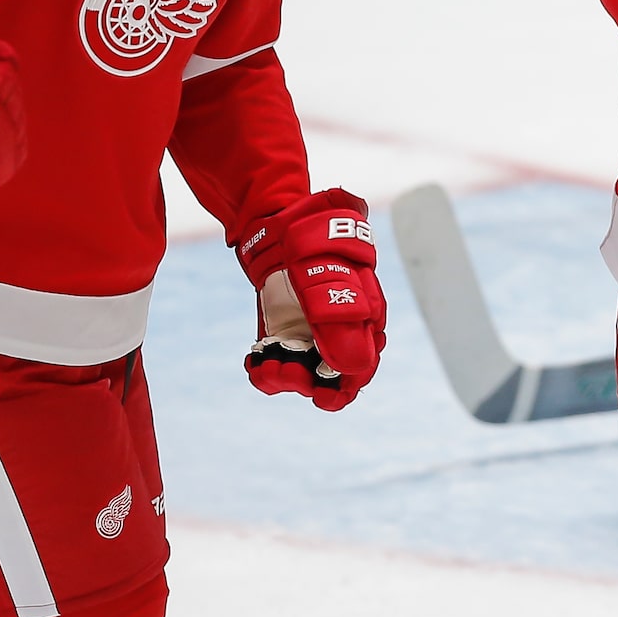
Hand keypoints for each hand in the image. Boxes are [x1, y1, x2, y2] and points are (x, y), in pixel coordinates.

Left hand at [238, 188, 386, 409]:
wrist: (276, 221)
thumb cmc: (309, 240)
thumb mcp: (324, 272)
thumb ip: (339, 317)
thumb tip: (353, 366)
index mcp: (364, 316)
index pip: (363, 365)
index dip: (347, 386)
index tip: (325, 395)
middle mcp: (341, 330)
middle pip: (333, 377)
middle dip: (310, 383)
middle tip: (287, 371)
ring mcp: (312, 334)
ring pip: (304, 374)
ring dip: (284, 376)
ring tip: (263, 363)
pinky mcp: (285, 333)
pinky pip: (279, 363)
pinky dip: (265, 369)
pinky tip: (254, 360)